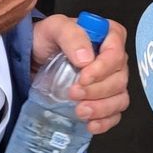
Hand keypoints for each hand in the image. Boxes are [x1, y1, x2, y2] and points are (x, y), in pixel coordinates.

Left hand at [32, 13, 129, 134]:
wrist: (33, 58)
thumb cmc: (47, 39)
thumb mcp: (55, 27)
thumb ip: (71, 35)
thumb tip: (86, 58)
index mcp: (109, 37)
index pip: (116, 53)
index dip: (103, 68)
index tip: (83, 77)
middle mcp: (114, 61)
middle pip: (119, 79)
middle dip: (97, 91)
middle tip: (73, 93)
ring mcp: (110, 82)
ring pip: (119, 99)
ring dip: (101, 108)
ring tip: (80, 111)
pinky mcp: (103, 100)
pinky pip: (114, 114)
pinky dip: (104, 122)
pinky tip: (91, 124)